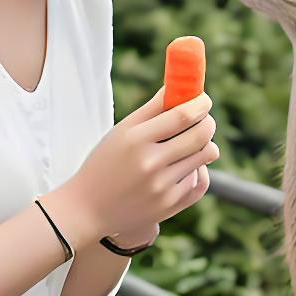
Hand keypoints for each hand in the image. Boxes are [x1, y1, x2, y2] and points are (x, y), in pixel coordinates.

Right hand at [54, 85, 217, 244]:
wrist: (88, 209)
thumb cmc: (105, 163)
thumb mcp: (121, 132)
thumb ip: (152, 109)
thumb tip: (179, 86)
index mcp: (135, 140)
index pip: (181, 115)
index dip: (200, 104)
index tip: (204, 100)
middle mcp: (150, 164)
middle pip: (199, 135)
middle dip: (208, 122)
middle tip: (204, 119)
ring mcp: (161, 188)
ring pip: (204, 156)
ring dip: (205, 144)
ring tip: (194, 142)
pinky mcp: (169, 206)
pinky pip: (200, 181)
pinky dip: (198, 170)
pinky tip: (187, 166)